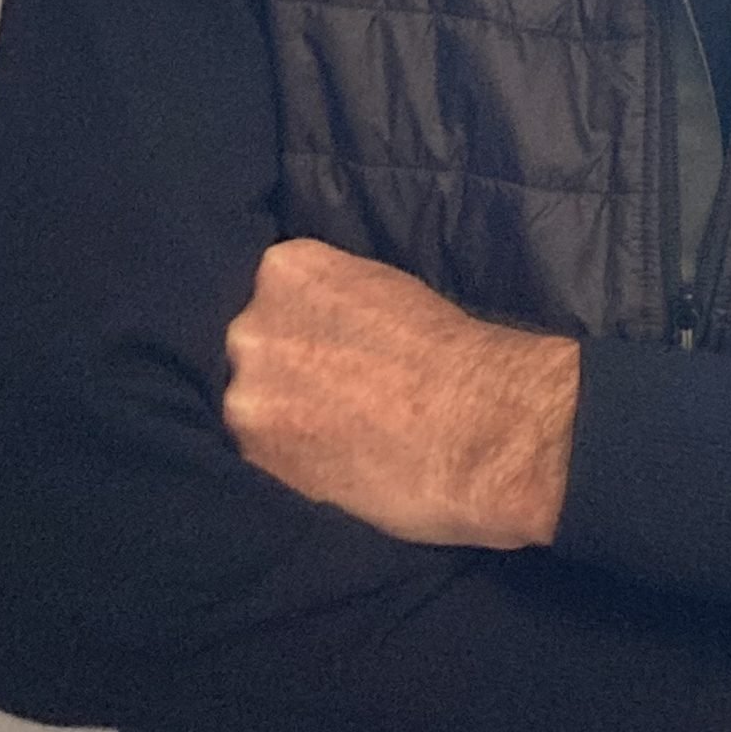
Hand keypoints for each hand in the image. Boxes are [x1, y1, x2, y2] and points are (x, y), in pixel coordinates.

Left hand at [224, 239, 579, 548]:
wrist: (482, 426)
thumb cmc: (452, 355)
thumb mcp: (380, 290)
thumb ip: (326, 305)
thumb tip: (310, 329)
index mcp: (286, 268)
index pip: (269, 298)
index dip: (296, 331)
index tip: (321, 353)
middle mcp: (251, 323)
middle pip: (251, 349)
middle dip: (283, 373)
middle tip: (330, 399)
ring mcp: (247, 391)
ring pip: (251, 405)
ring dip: (283, 420)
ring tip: (333, 438)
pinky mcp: (257, 456)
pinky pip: (259, 456)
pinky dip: (289, 462)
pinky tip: (331, 463)